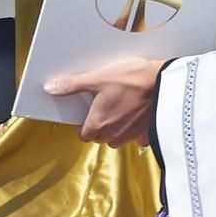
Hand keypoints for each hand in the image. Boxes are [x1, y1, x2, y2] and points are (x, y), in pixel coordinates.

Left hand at [45, 57, 167, 145]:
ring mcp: (131, 136)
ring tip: (122, 107)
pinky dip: (135, 129)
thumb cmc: (131, 80)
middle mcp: (113, 135)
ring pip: (117, 138)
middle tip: (106, 105)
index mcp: (98, 123)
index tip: (89, 111)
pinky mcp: (147, 134)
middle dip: (100, 125)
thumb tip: (50, 88)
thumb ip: (72, 85)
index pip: (83, 134)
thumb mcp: (98, 78)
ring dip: (117, 128)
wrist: (165, 84)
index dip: (84, 124)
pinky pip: (136, 137)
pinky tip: (138, 113)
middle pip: (100, 137)